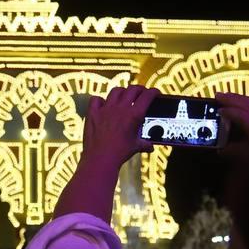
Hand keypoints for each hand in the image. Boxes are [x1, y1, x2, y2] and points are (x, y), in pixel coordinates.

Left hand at [54, 85, 156, 220]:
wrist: (100, 159)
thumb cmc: (120, 153)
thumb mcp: (135, 147)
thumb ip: (144, 144)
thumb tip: (150, 147)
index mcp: (134, 114)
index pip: (147, 96)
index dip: (154, 92)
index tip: (156, 93)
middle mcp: (120, 108)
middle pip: (133, 89)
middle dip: (140, 89)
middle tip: (142, 94)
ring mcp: (105, 109)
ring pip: (116, 91)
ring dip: (122, 92)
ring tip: (124, 96)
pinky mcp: (93, 113)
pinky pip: (96, 99)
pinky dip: (100, 100)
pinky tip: (103, 105)